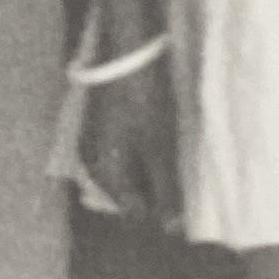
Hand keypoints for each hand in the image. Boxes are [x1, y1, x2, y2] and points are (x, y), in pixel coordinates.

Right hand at [72, 61, 181, 226]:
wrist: (126, 48)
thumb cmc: (145, 101)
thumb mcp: (161, 149)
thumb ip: (166, 190)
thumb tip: (172, 230)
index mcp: (105, 175)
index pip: (134, 212)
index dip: (162, 208)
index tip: (186, 196)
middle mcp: (92, 164)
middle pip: (127, 192)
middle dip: (154, 189)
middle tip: (182, 174)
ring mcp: (93, 142)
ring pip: (125, 171)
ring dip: (149, 169)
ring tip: (174, 155)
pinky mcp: (99, 123)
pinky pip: (121, 152)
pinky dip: (140, 152)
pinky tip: (158, 137)